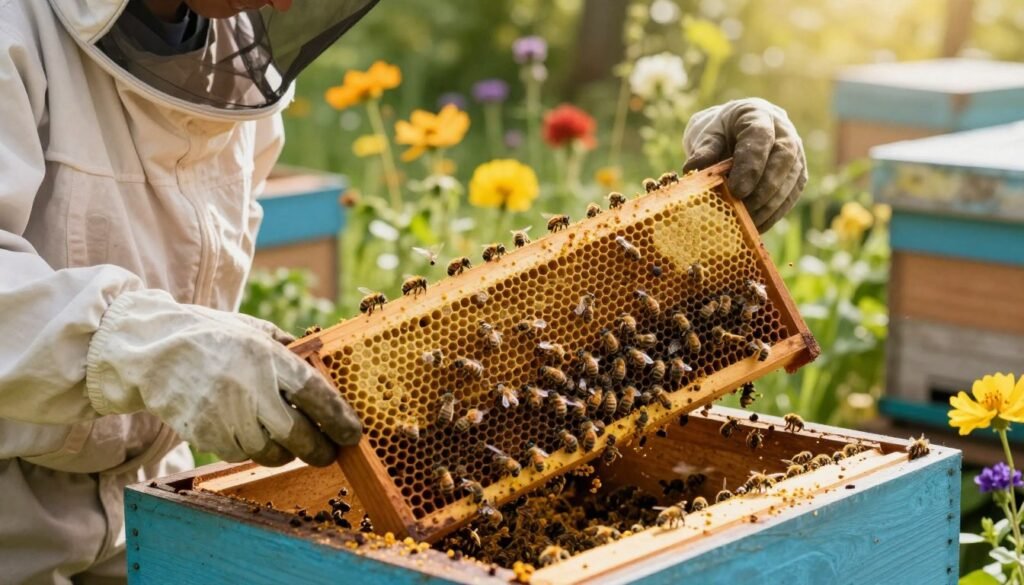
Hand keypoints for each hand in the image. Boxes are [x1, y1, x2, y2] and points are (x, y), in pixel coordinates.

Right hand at [86, 290, 361, 466]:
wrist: (154, 350)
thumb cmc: (211, 336)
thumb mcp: (254, 330)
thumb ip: (288, 349)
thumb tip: (323, 366)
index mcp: (266, 357)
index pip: (314, 394)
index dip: (338, 418)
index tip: (354, 433)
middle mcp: (249, 389)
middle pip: (297, 434)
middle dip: (320, 450)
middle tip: (330, 453)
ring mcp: (225, 415)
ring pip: (270, 452)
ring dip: (286, 453)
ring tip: (291, 444)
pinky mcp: (205, 434)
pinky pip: (240, 454)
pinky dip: (252, 450)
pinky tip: (253, 436)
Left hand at [682, 98, 806, 231]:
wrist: (735, 132)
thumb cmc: (719, 134)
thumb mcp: (707, 135)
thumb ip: (704, 150)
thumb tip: (693, 170)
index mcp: (757, 114)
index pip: (760, 137)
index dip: (751, 165)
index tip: (737, 190)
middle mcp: (784, 131)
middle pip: (783, 158)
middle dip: (764, 188)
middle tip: (743, 211)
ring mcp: (796, 152)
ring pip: (791, 179)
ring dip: (770, 205)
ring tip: (747, 223)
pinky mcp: (797, 174)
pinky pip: (791, 195)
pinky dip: (774, 213)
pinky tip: (757, 226)